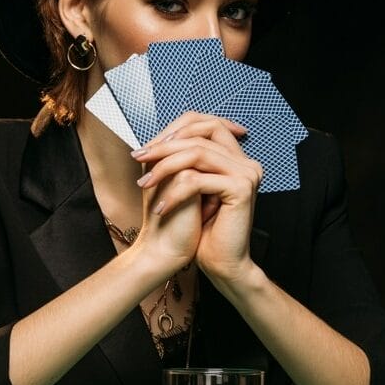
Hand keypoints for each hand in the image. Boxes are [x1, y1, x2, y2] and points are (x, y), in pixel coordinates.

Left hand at [131, 112, 262, 283]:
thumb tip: (153, 137)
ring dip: (164, 167)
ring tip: (145, 184)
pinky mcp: (241, 188)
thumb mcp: (183, 184)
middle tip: (138, 158)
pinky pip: (198, 180)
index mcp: (234, 156)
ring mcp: (246, 172)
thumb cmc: (198, 226)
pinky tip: (162, 207)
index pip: (205, 124)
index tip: (145, 147)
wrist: (217, 261)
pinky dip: (174, 192)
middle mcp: (245, 160)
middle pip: (200, 133)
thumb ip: (177, 158)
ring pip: (197, 153)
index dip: (172, 130)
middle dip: (164, 145)